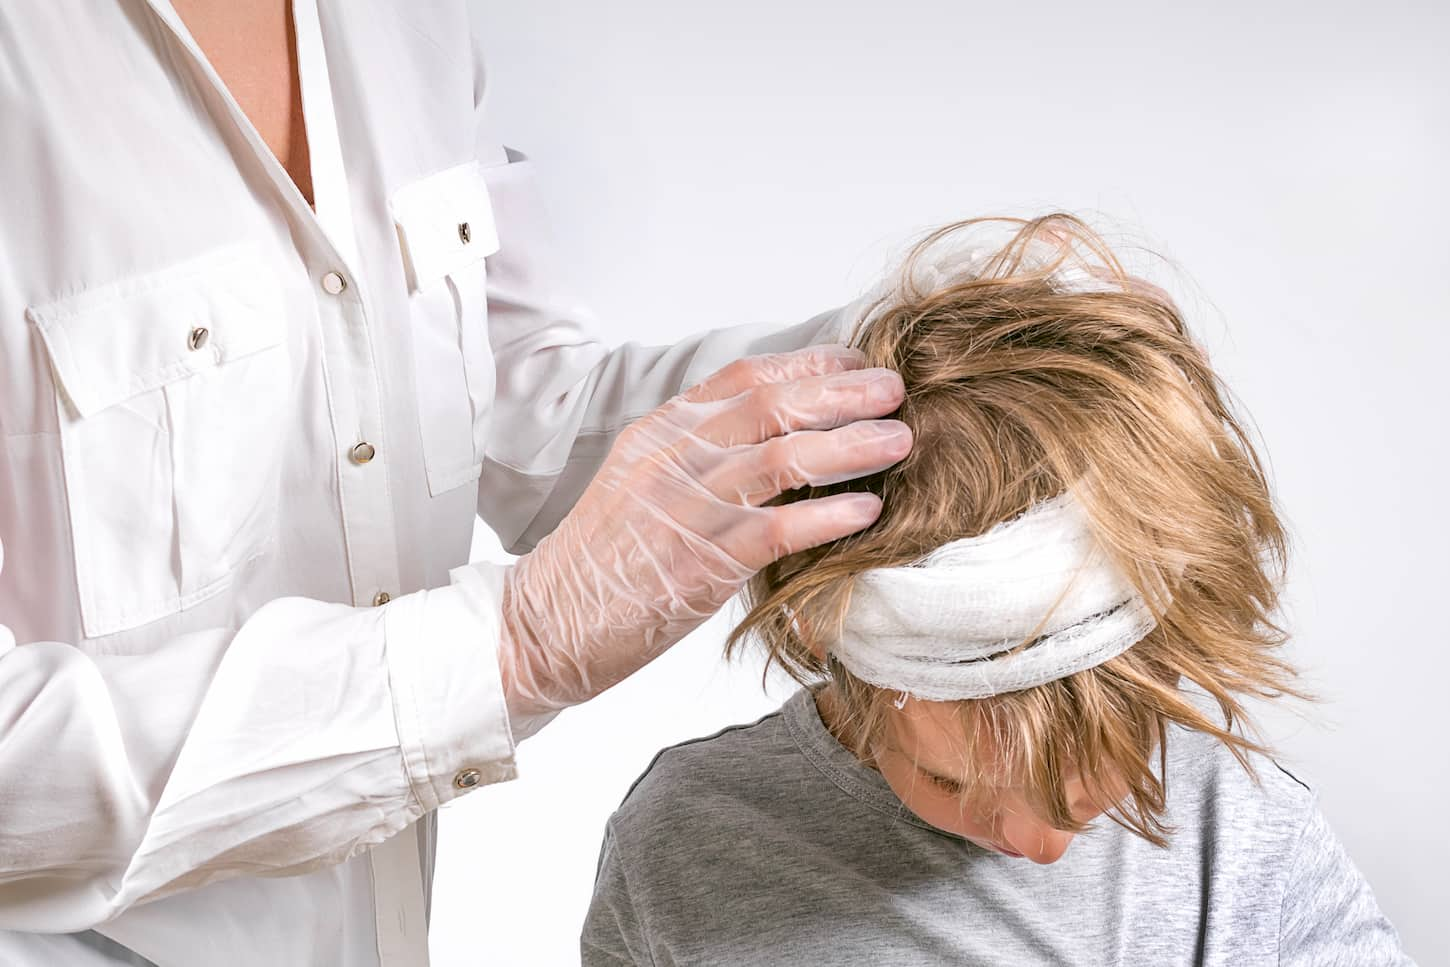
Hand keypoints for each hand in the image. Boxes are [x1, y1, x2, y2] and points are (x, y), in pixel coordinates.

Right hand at [498, 345, 912, 722]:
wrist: (543, 624)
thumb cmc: (600, 564)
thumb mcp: (640, 486)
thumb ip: (698, 458)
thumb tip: (773, 442)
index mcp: (659, 433)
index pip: (743, 378)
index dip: (807, 364)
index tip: (853, 362)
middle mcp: (672, 458)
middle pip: (774, 406)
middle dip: (843, 393)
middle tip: (895, 389)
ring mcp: (685, 507)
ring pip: (785, 457)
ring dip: (851, 446)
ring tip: (900, 441)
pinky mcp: (699, 562)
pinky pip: (778, 529)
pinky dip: (828, 515)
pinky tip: (867, 513)